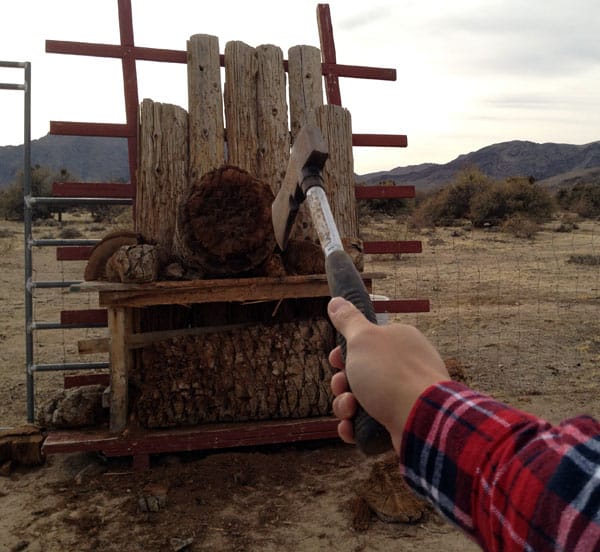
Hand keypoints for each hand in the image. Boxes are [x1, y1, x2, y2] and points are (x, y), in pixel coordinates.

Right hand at [328, 296, 449, 453]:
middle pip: (359, 372)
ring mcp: (402, 397)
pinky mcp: (399, 422)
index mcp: (399, 342)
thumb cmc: (391, 374)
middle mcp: (403, 367)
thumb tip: (336, 300)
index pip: (366, 343)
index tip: (336, 358)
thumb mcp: (363, 338)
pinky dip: (355, 426)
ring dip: (345, 405)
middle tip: (342, 384)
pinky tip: (351, 427)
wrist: (422, 420)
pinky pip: (367, 424)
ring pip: (360, 400)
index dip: (344, 352)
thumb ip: (348, 320)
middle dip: (342, 381)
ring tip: (350, 408)